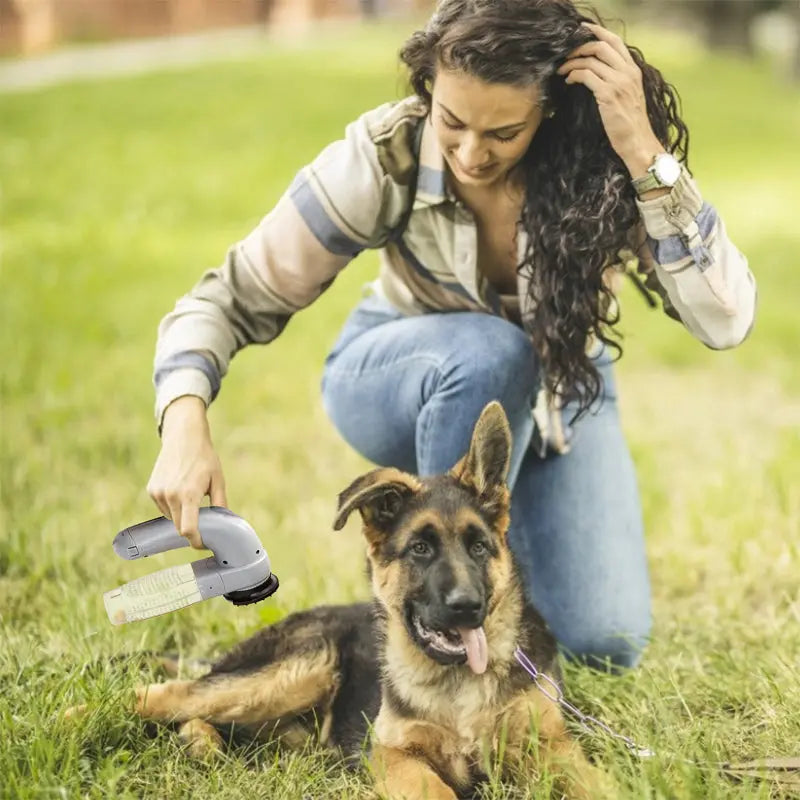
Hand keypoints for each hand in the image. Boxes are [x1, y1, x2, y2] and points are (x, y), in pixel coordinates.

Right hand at [147, 396, 227, 548]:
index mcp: (189, 495)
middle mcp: (170, 495)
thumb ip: (221, 504)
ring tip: (192, 497)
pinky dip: (172, 506)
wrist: (183, 437)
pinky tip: (181, 491)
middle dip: (191, 529)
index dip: (196, 540)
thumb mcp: (218, 480)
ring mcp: (158, 493)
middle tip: (204, 524)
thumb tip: (226, 524)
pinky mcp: (151, 490)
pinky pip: (163, 508)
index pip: (188, 529)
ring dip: (181, 516)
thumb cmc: (204, 458)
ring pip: (170, 518)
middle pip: (179, 526)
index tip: (203, 543)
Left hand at [557, 22, 663, 177]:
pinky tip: (568, 81)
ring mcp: (619, 82)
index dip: (597, 32)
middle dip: (579, 46)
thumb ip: (618, 81)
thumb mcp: (628, 96)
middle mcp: (628, 72)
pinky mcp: (608, 94)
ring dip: (572, 62)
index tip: (581, 31)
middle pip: (601, 45)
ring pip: (591, 59)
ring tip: (561, 69)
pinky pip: (586, 75)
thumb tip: (598, 72)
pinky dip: (574, 75)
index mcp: (633, 70)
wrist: (638, 142)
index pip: (615, 42)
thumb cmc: (630, 124)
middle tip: (566, 54)